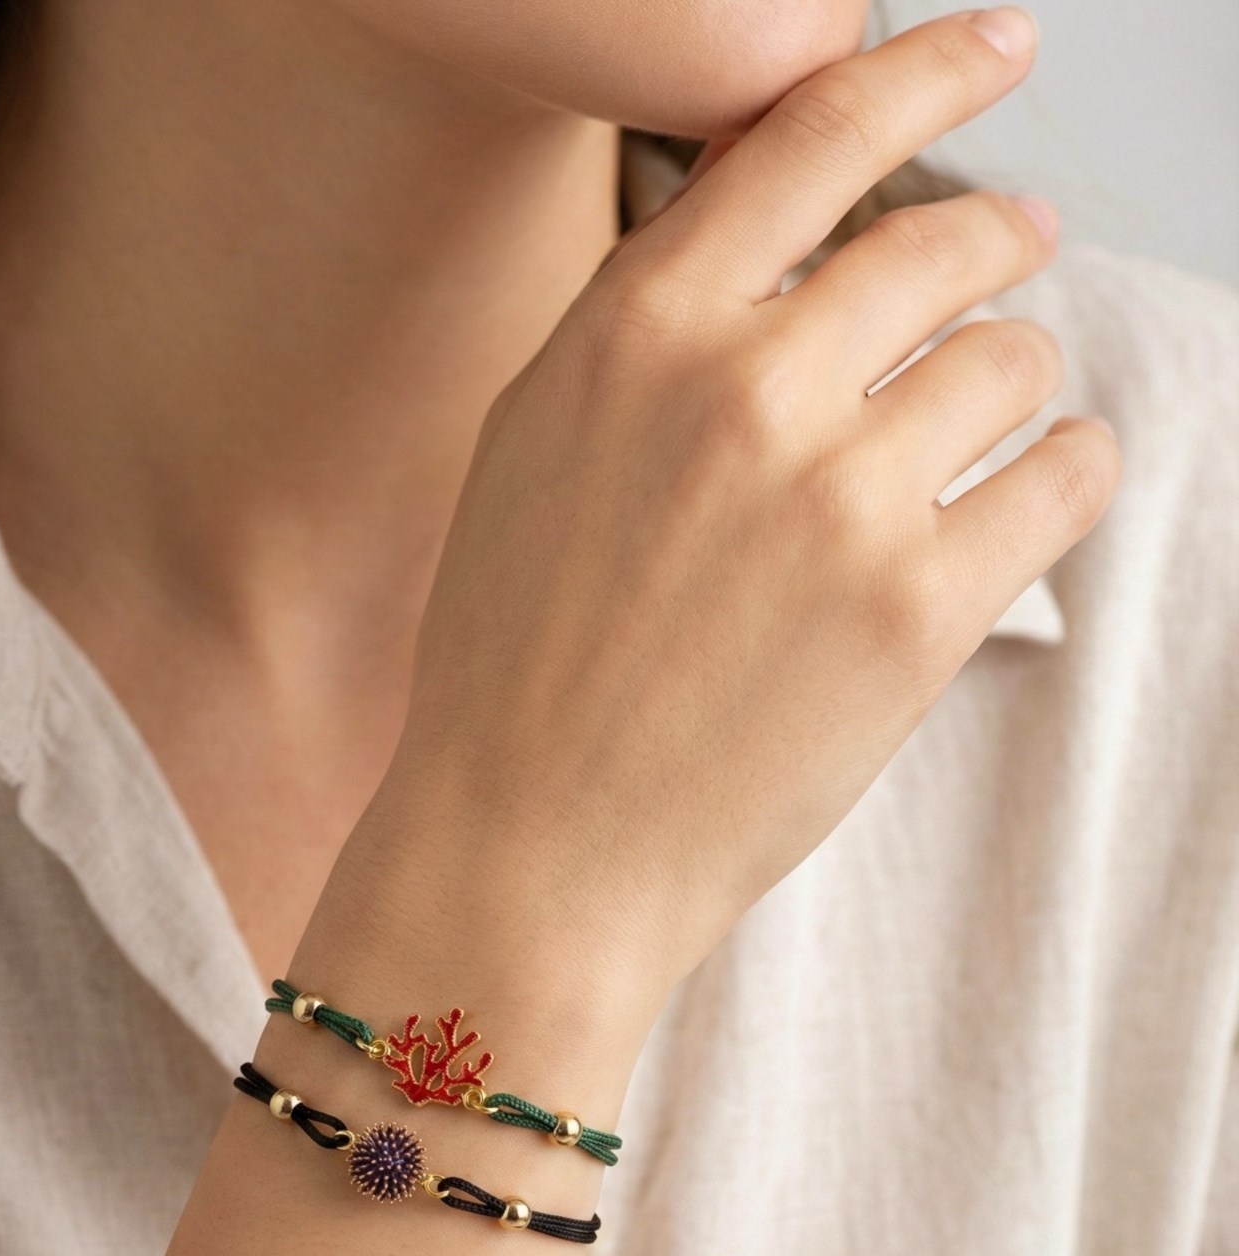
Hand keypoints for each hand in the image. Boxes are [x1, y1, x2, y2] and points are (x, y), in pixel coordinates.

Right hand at [345, 7, 1119, 1043]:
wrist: (531, 850)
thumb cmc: (517, 666)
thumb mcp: (536, 447)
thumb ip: (650, 324)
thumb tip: (771, 228)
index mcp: (637, 331)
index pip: (815, 133)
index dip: (925, 70)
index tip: (991, 44)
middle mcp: (747, 390)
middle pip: (945, 243)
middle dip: (996, 241)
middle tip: (1014, 253)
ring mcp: (841, 500)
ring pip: (1013, 362)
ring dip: (1012, 381)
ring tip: (979, 428)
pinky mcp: (919, 611)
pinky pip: (1063, 479)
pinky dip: (1064, 474)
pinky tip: (1027, 492)